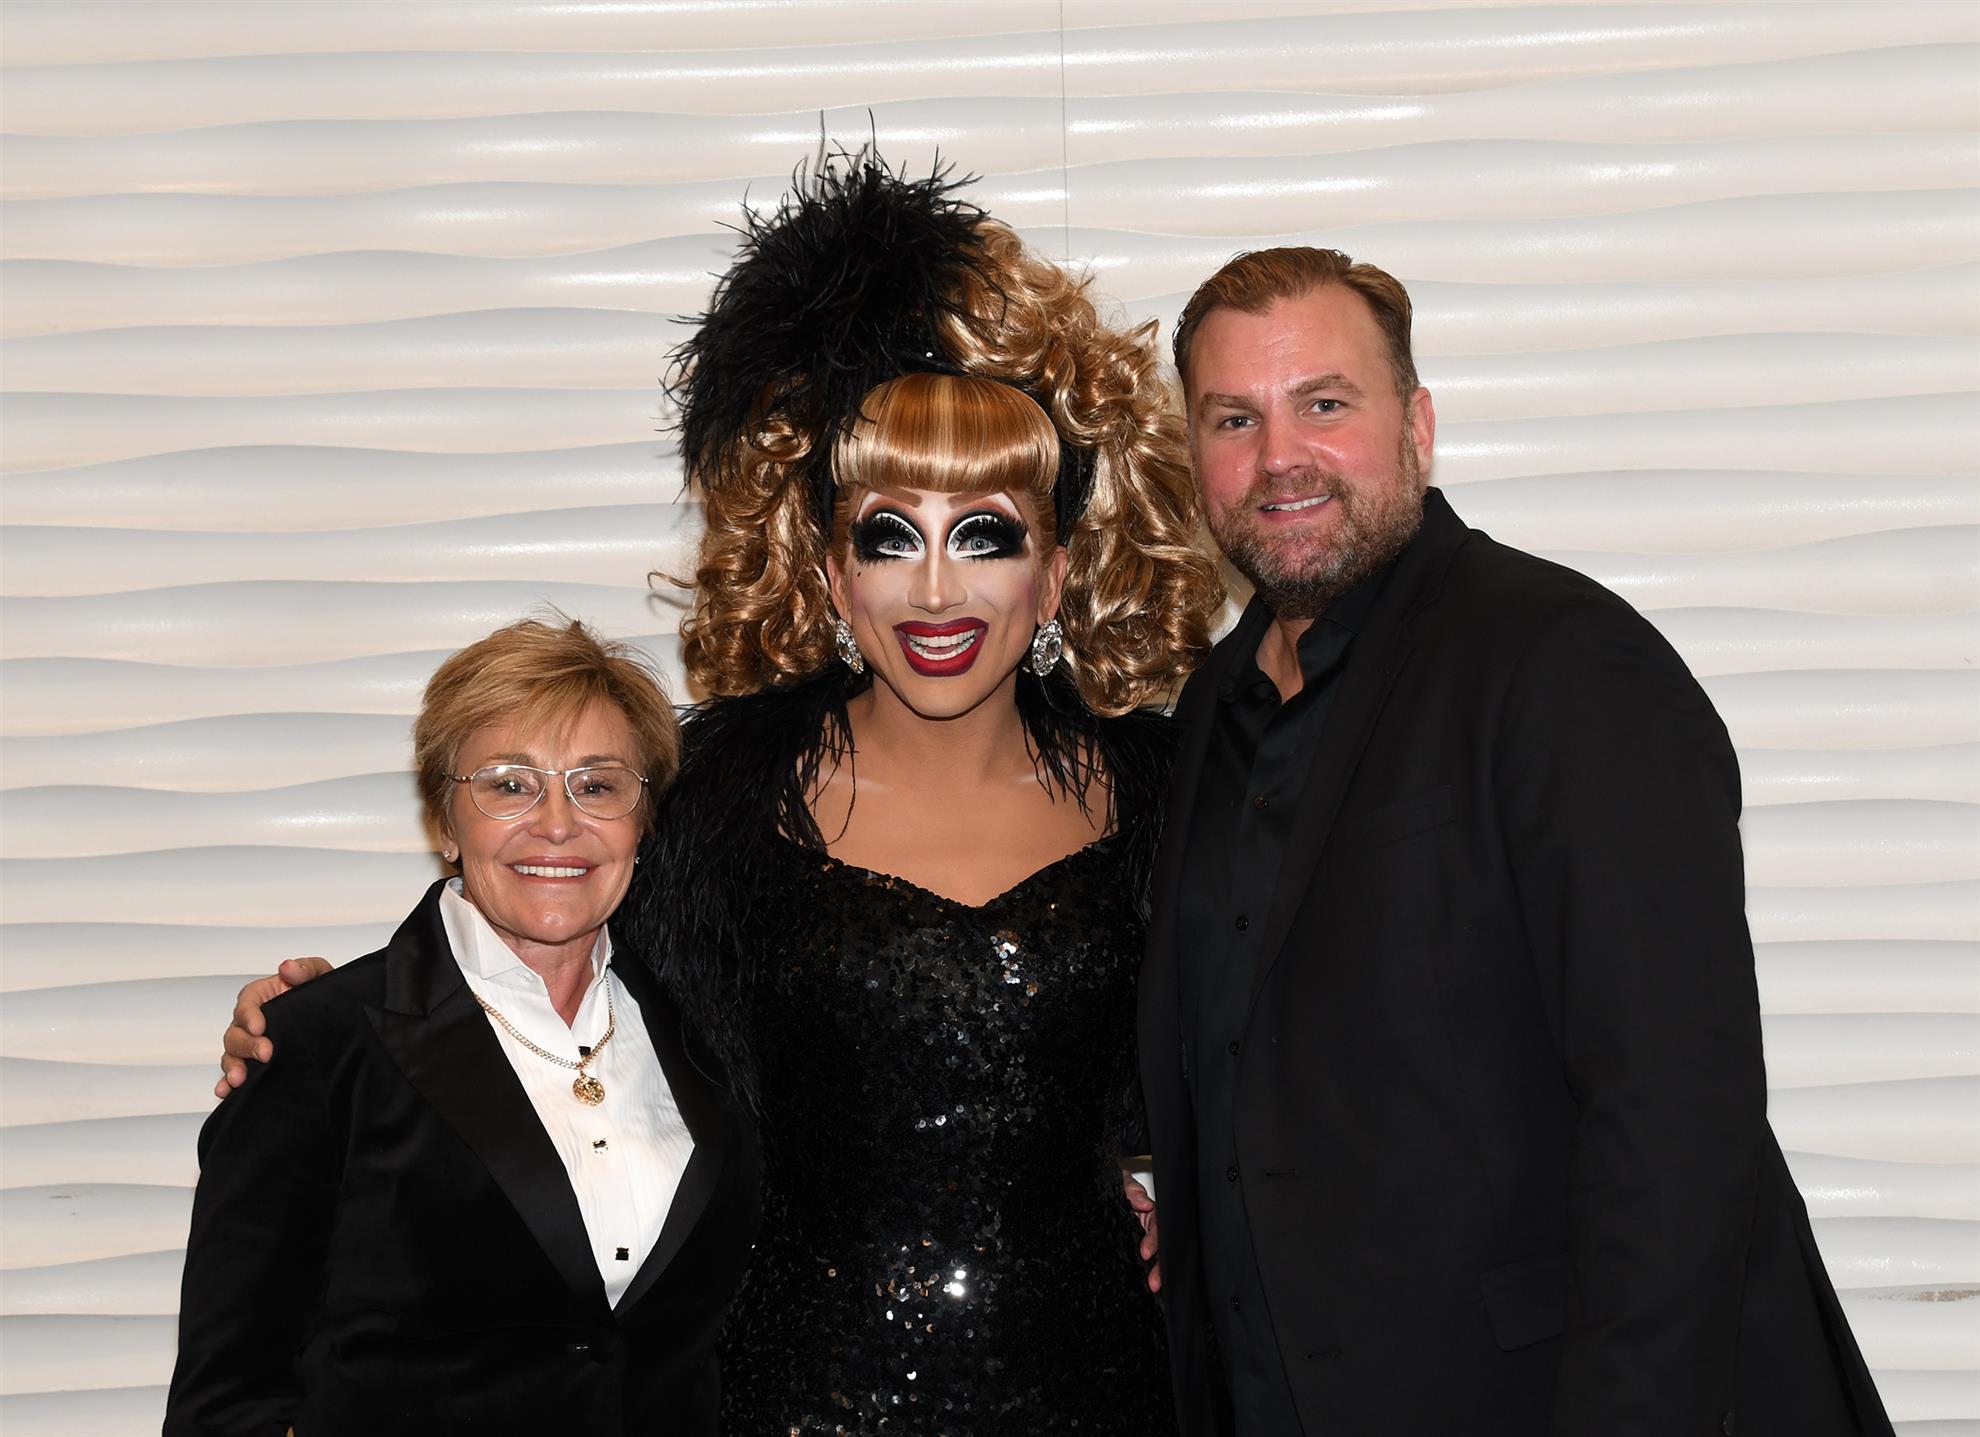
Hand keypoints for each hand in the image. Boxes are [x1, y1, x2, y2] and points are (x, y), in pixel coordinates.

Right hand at [213, 957, 332, 1097]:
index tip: (260, 1026)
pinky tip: (226, 1092)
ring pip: (232, 1054)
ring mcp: (252, 1043)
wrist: (339, 1019)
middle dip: (246, 1045)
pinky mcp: (257, 1063)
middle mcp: (252, 1021)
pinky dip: (226, 1082)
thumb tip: (287, 967)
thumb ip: (306, 969)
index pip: (247, 1003)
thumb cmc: (322, 993)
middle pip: (235, 1032)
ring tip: (239, 1079)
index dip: (249, 1015)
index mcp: (263, 996)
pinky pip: (236, 1072)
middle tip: (266, 1054)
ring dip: (232, 1067)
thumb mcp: (320, 975)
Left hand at [1122, 1172, 1160, 1293]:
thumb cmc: (1110, 1186)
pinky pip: (1144, 1263)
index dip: (1155, 1239)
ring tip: (1154, 1287)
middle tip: (1155, 1281)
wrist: (1088, 1197)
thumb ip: (1130, 1189)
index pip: (1158, 1224)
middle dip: (1161, 1265)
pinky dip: (1146, 1274)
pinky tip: (1147, 1286)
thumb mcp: (1118, 1183)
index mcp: (1148, 1211)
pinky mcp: (1130, 1251)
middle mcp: (1147, 1227)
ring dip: (1158, 1272)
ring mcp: (1140, 1240)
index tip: (1145, 1252)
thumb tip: (1145, 1202)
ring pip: (1156, 1257)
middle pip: (1161, 1246)